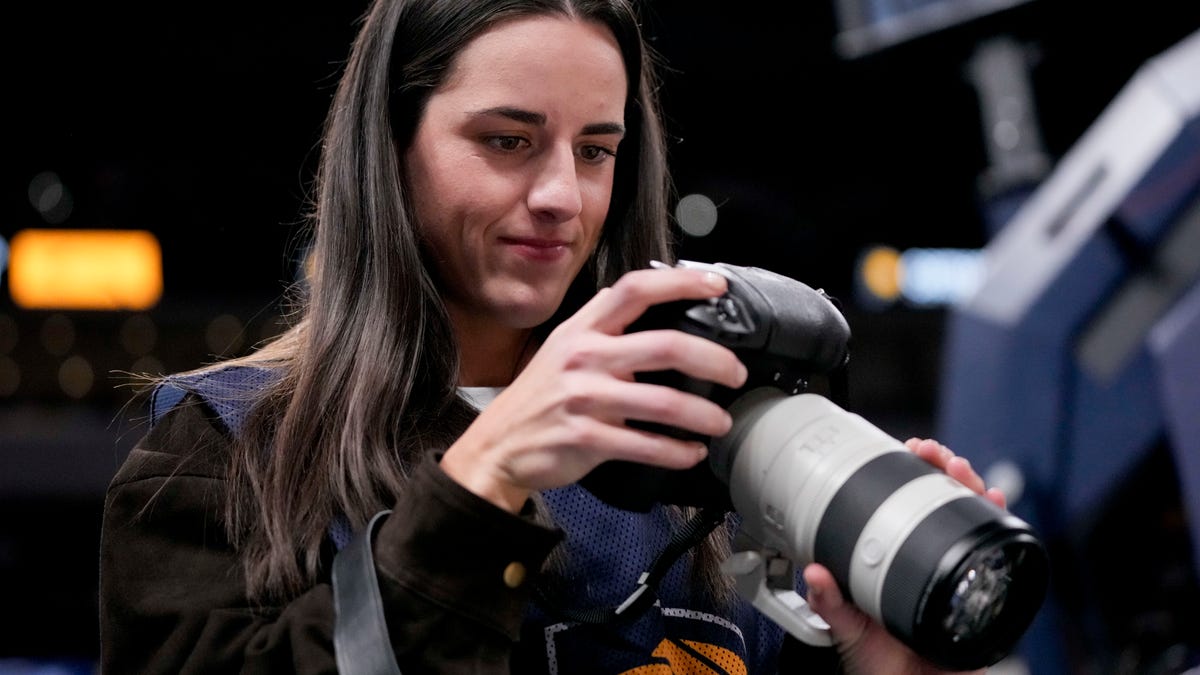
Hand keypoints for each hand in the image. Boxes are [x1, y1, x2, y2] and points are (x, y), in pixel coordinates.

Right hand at [440, 266, 747, 511]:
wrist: (497, 447)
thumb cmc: (538, 398)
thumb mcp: (561, 348)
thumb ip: (600, 324)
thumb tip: (640, 296)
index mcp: (583, 330)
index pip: (636, 290)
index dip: (681, 282)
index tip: (717, 286)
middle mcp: (584, 357)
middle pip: (666, 345)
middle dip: (714, 360)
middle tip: (736, 373)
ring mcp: (584, 399)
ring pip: (664, 402)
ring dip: (704, 415)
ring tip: (721, 422)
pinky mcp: (586, 439)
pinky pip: (646, 445)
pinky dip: (677, 452)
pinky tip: (691, 453)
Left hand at [801, 438, 1004, 674]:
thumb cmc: (878, 662)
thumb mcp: (847, 629)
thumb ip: (831, 603)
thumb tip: (814, 573)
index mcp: (895, 558)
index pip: (907, 505)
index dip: (913, 475)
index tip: (909, 451)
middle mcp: (927, 559)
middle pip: (945, 503)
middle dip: (945, 471)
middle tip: (937, 455)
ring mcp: (955, 573)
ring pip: (971, 520)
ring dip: (972, 488)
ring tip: (964, 471)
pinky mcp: (981, 594)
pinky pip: (994, 555)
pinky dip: (1000, 526)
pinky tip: (997, 504)